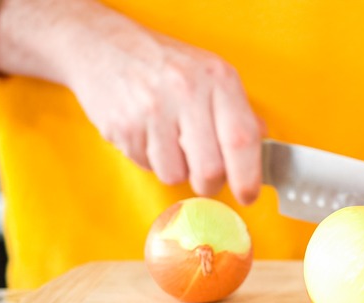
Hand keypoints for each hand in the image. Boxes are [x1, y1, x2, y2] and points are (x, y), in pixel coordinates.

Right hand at [0, 0, 262, 204]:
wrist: (103, 46)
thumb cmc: (165, 65)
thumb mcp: (210, 74)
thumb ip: (238, 110)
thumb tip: (260, 142)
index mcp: (218, 79)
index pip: (241, 139)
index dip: (248, 176)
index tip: (248, 195)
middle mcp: (187, 91)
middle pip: (210, 169)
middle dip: (210, 184)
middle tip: (205, 175)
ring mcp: (152, 109)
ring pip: (176, 174)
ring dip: (177, 170)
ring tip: (170, 142)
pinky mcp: (124, 126)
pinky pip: (148, 167)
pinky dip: (151, 160)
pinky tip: (148, 134)